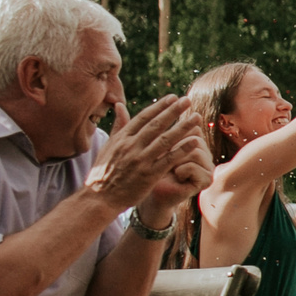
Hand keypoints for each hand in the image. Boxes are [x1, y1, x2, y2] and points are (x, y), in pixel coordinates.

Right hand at [89, 96, 206, 212]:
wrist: (99, 198)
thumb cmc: (103, 172)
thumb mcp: (108, 146)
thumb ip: (118, 126)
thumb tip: (120, 105)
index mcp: (122, 138)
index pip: (143, 117)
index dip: (159, 106)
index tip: (173, 97)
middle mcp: (131, 146)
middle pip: (156, 125)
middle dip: (173, 111)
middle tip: (188, 100)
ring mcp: (140, 160)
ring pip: (165, 140)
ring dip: (182, 127)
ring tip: (196, 117)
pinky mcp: (149, 175)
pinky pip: (168, 159)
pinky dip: (182, 149)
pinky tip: (194, 141)